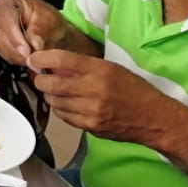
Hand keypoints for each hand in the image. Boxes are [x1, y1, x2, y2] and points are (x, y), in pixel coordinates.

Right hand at [0, 0, 65, 67]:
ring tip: (32, 60)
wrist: (48, 29)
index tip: (27, 51)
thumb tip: (35, 45)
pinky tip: (25, 59)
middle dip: (16, 49)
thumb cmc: (47, 20)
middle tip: (31, 59)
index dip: (15, 36)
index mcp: (7, 0)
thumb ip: (40, 30)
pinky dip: (13, 58)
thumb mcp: (49, 20)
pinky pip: (0, 52)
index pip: (6, 18)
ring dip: (16, 55)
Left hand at [28, 49, 176, 147]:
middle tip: (39, 77)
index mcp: (100, 71)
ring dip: (50, 95)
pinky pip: (64, 117)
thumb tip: (53, 64)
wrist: (155, 119)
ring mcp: (92, 111)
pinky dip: (60, 109)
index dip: (42, 58)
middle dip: (40, 79)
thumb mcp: (111, 69)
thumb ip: (84, 66)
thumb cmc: (133, 89)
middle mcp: (94, 90)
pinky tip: (66, 104)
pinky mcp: (91, 127)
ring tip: (54, 91)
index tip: (32, 59)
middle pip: (52, 83)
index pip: (62, 60)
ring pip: (55, 102)